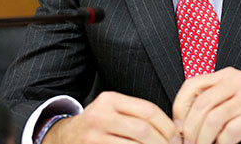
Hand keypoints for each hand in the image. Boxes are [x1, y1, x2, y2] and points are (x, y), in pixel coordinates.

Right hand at [42, 91, 180, 143]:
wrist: (63, 138)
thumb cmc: (97, 125)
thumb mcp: (113, 111)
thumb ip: (138, 115)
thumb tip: (176, 129)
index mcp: (111, 100)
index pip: (149, 111)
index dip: (168, 126)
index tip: (178, 137)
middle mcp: (100, 115)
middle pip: (143, 130)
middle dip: (163, 142)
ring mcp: (93, 135)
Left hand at [172, 67, 240, 143]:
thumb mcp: (234, 102)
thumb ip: (213, 104)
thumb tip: (182, 123)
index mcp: (227, 76)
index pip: (192, 85)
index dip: (180, 108)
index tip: (178, 127)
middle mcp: (238, 81)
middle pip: (201, 105)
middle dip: (191, 131)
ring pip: (212, 119)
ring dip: (204, 140)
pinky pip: (230, 131)